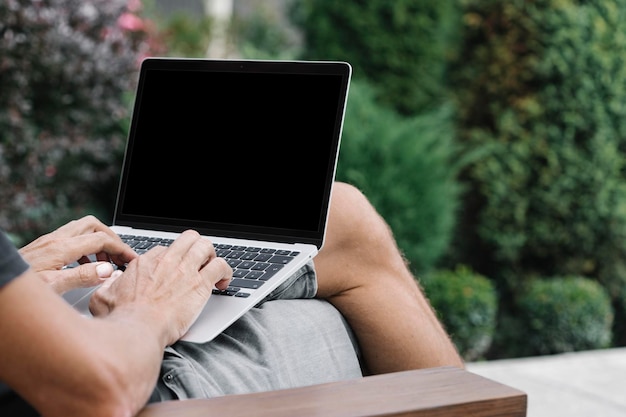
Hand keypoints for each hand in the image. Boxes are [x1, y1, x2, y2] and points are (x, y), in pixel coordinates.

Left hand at [19, 215, 136, 293]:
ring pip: (82, 229)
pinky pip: (72, 239)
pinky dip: (85, 248)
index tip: (131, 260)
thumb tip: (108, 270)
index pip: (101, 239)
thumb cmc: (19, 288)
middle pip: (93, 224)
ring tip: (106, 263)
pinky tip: (85, 266)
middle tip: (120, 255)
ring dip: (98, 242)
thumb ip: (82, 277)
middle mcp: (56, 240)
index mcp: (62, 248)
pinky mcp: (44, 247)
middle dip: (111, 237)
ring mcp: (49, 242)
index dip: (121, 248)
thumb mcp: (53, 287)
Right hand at [89, 230, 231, 344]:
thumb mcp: (102, 298)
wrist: (137, 331)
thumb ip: (107, 286)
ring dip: (212, 256)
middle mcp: (167, 261)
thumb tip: (110, 283)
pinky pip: (221, 266)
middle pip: (188, 239)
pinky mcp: (200, 284)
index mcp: (145, 263)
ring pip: (206, 246)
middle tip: (199, 263)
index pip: (166, 250)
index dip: (173, 260)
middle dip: (196, 248)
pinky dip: (226, 271)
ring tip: (213, 269)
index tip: (176, 273)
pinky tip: (224, 282)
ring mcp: (185, 270)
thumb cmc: (121, 320)